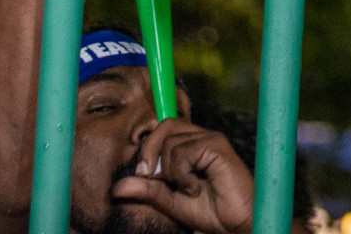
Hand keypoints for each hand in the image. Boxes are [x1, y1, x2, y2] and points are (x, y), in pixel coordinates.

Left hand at [111, 119, 253, 233]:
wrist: (234, 224)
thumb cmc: (210, 210)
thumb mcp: (170, 201)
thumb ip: (147, 190)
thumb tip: (116, 187)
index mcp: (191, 145)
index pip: (161, 129)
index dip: (146, 147)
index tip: (142, 174)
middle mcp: (201, 137)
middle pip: (163, 127)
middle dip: (149, 153)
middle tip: (153, 179)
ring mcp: (210, 140)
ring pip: (170, 143)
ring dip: (170, 172)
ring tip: (187, 188)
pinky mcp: (217, 147)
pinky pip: (184, 152)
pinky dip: (182, 174)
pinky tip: (195, 187)